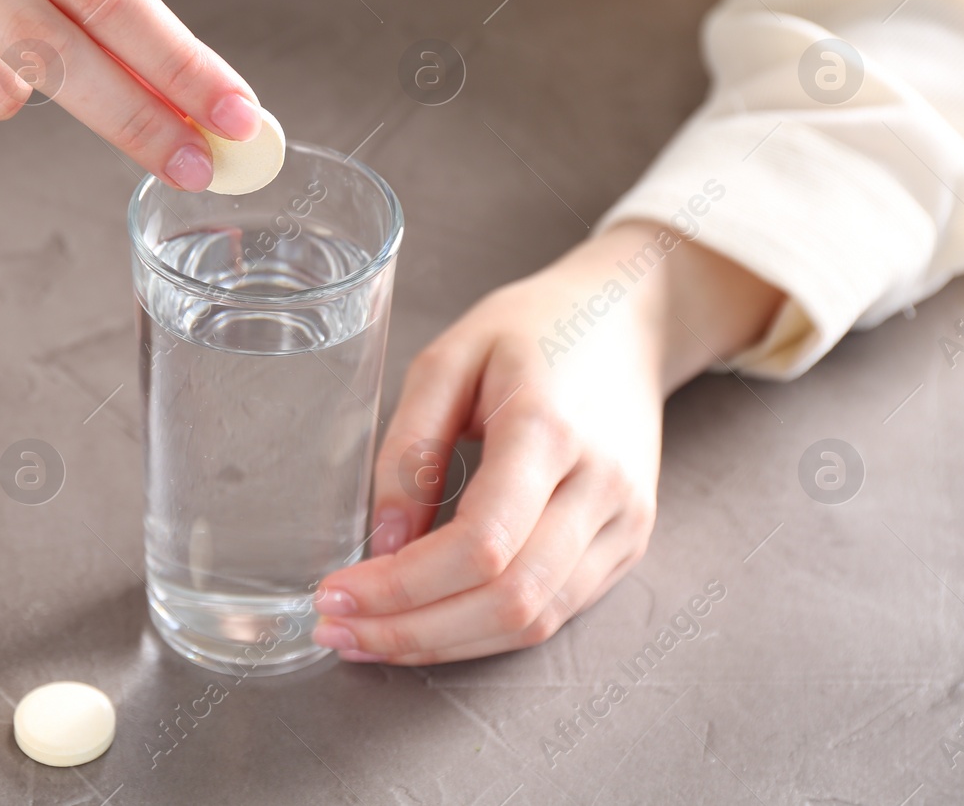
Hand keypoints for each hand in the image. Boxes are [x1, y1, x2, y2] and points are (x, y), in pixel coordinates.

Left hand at [311, 220, 783, 663]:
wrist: (626, 320)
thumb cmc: (532, 329)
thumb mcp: (448, 358)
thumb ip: (409, 448)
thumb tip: (384, 543)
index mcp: (548, 430)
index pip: (480, 545)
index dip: (402, 587)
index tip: (334, 593)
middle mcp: (600, 487)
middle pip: (507, 601)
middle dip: (411, 631)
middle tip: (337, 631)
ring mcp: (625, 523)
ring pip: (533, 623)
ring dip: (443, 644)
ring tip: (369, 637)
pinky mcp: (628, 544)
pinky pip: (555, 613)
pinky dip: (483, 632)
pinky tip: (426, 620)